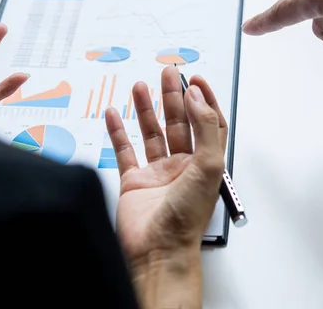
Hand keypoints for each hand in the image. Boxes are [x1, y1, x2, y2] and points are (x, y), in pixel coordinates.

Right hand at [105, 66, 226, 307]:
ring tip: (140, 85)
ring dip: (146, 109)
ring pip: (152, 133)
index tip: (196, 80)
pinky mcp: (133, 182)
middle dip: (173, 97)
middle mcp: (182, 166)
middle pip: (179, 123)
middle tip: (167, 73)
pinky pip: (125, 151)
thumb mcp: (207, 166)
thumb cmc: (186, 216)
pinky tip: (113, 114)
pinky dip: (118, 132)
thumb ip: (204, 128)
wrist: (157, 250)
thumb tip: (197, 97)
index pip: (208, 124)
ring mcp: (157, 173)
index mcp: (205, 163)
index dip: (204, 101)